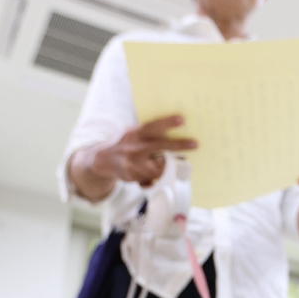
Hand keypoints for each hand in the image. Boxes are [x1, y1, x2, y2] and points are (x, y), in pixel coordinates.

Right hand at [80, 115, 197, 189]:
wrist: (103, 160)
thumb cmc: (123, 143)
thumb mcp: (131, 132)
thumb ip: (147, 133)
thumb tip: (170, 132)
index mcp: (134, 133)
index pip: (152, 127)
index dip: (167, 123)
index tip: (182, 120)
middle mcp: (134, 148)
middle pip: (161, 146)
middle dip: (179, 145)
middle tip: (195, 144)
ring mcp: (134, 164)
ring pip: (160, 166)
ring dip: (169, 165)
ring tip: (174, 162)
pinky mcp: (134, 177)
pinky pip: (153, 177)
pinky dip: (156, 174)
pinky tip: (150, 171)